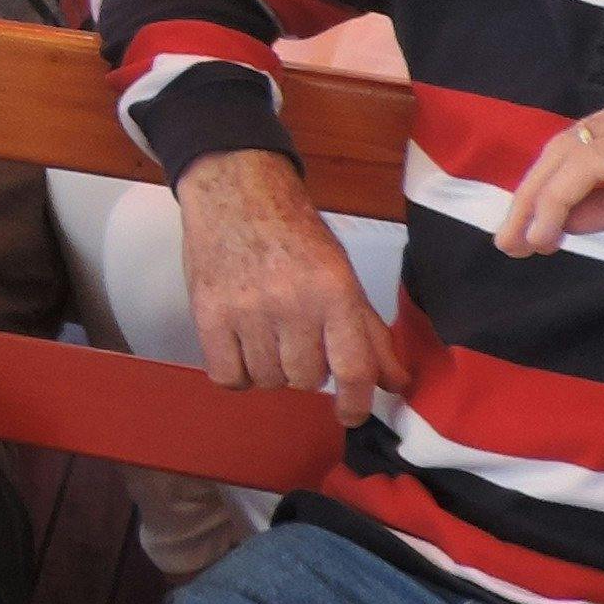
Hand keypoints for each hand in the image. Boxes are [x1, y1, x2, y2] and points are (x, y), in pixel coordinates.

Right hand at [173, 151, 408, 424]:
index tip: (350, 412)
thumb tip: (395, 383)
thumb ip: (368, 332)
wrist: (236, 191)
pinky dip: (237, 374)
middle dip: (306, 368)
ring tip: (266, 336)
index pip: (353, 368)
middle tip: (297, 339)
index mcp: (334, 291)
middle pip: (305, 379)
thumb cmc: (294, 233)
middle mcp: (292, 302)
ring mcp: (246, 310)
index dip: (356, 403)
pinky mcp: (208, 314)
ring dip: (270, 369)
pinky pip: (228, 377)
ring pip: (267, 381)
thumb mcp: (341, 275)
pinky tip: (241, 349)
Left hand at [496, 81, 603, 253]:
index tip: (533, 232)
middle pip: (562, 150)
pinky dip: (560, 198)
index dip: (550, 191)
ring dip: (535, 201)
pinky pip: (589, 165)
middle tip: (507, 240)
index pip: (580, 153)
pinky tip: (548, 230)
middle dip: (529, 197)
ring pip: (566, 155)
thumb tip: (573, 221)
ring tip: (518, 242)